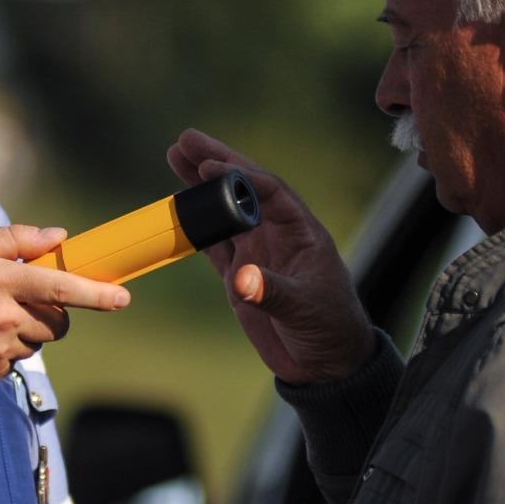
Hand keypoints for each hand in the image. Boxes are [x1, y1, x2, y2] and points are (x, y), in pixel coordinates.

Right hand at [0, 225, 131, 391]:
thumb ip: (13, 239)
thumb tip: (58, 237)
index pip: (61, 289)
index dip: (97, 294)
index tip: (122, 298)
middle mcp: (1, 317)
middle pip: (58, 322)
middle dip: (51, 313)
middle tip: (20, 303)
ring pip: (37, 343)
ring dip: (24, 332)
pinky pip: (16, 362)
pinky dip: (4, 351)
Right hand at [166, 130, 376, 383]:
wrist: (325, 363)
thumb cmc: (329, 328)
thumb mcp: (303, 308)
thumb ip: (272, 292)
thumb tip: (240, 278)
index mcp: (301, 232)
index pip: (268, 192)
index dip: (238, 175)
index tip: (209, 164)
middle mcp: (278, 235)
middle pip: (243, 189)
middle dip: (216, 163)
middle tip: (185, 139)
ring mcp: (258, 253)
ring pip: (224, 211)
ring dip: (200, 187)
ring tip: (174, 156)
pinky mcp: (240, 275)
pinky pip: (213, 243)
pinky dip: (194, 225)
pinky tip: (177, 207)